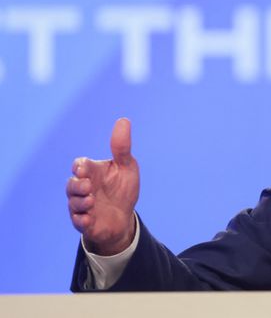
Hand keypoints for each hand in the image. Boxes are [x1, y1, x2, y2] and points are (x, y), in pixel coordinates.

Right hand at [67, 118, 139, 255]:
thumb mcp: (126, 167)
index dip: (79, 167)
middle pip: (71, 184)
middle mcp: (84, 188)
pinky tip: (88, 219)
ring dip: (80, 202)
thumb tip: (123, 120)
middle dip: (77, 185)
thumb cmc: (123, 188)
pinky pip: (78, 222)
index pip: (80, 165)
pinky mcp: (85, 223)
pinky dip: (81, 220)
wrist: (124, 217)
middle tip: (88, 187)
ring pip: (73, 203)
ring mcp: (82, 206)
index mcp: (93, 172)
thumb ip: (122, 147)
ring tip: (91, 201)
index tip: (83, 169)